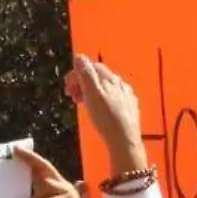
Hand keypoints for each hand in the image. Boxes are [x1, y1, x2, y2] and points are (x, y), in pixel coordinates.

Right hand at [65, 56, 148, 174]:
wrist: (124, 140)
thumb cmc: (106, 119)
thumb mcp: (92, 94)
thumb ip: (86, 74)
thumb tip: (79, 57)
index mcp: (110, 79)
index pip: (92, 67)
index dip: (77, 73)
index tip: (66, 86)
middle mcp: (120, 84)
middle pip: (98, 77)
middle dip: (82, 83)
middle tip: (71, 96)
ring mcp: (126, 96)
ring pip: (105, 88)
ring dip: (90, 92)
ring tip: (81, 104)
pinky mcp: (129, 109)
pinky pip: (113, 99)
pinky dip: (101, 101)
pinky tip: (99, 111)